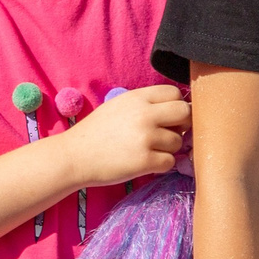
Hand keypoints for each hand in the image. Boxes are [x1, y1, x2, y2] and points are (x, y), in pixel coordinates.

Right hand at [58, 84, 189, 188]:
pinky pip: (170, 162)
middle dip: (181, 125)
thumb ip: (145, 104)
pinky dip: (160, 165)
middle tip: (167, 134)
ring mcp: (146, 137)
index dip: (176, 105)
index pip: (175, 93)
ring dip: (168, 148)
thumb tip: (179, 111)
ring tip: (145, 150)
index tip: (168, 117)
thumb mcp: (117, 107)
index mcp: (137, 98)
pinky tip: (143, 162)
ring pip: (179, 141)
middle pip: (185, 113)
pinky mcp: (145, 160)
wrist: (73, 157)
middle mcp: (144, 114)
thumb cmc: (95, 133)